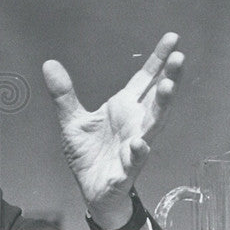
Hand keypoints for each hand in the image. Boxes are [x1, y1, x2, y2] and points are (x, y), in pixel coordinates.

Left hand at [42, 32, 183, 228]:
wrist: (91, 191)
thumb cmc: (89, 154)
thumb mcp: (71, 121)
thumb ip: (63, 94)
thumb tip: (49, 64)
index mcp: (124, 108)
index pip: (145, 80)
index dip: (159, 60)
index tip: (172, 39)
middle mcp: (135, 124)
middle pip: (156, 99)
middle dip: (169, 79)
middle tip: (180, 58)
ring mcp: (134, 147)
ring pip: (152, 126)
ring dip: (161, 107)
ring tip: (168, 88)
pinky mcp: (126, 171)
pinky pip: (134, 161)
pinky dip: (138, 152)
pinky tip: (140, 143)